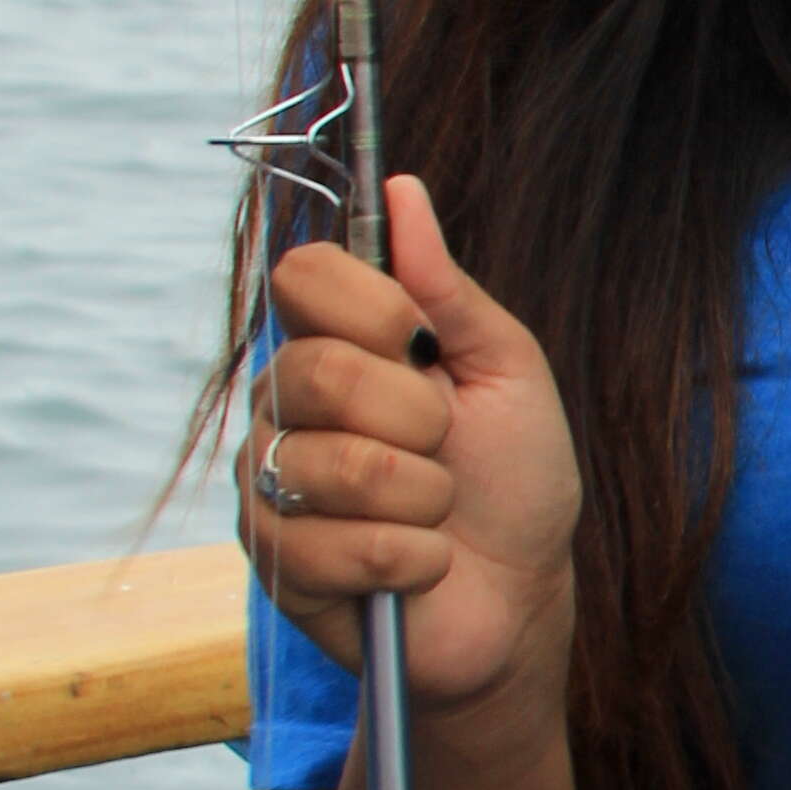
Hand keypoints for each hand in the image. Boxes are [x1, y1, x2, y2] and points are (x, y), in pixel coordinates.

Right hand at [243, 174, 581, 724]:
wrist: (520, 600)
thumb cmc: (516, 481)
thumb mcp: (506, 371)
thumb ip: (446, 288)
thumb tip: (401, 190)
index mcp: (336, 343)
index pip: (301, 276)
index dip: (373, 309)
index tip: (424, 347)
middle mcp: (284, 404)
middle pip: (315, 368)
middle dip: (416, 417)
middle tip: (444, 446)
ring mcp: (270, 483)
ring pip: (331, 463)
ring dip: (421, 496)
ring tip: (436, 513)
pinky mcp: (277, 564)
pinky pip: (339, 544)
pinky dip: (410, 559)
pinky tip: (418, 567)